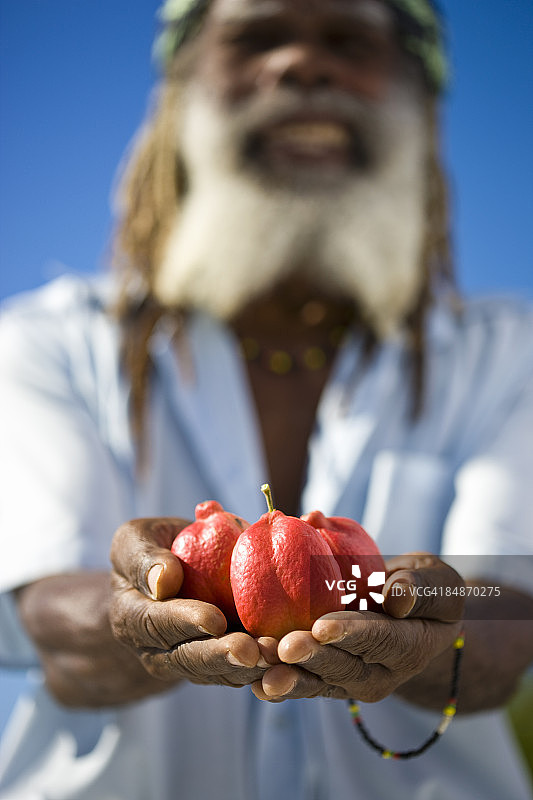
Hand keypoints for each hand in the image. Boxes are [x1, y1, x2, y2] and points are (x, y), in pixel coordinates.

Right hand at [110, 518, 277, 688]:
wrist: (163, 580)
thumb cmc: (152, 549)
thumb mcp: (135, 540)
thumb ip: (144, 557)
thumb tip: (163, 579)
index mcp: (130, 617)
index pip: (156, 622)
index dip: (185, 622)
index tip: (215, 619)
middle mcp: (154, 650)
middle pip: (187, 658)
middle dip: (221, 656)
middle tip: (253, 652)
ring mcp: (184, 663)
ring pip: (215, 673)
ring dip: (246, 669)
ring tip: (276, 656)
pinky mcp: (213, 667)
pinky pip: (235, 672)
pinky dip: (261, 668)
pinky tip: (287, 659)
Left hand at [251, 553, 463, 702]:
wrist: (412, 616)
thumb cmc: (426, 590)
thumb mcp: (438, 583)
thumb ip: (423, 590)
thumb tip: (397, 597)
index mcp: (409, 647)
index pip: (379, 639)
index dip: (351, 633)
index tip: (323, 626)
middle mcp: (379, 674)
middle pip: (343, 666)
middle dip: (312, 657)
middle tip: (284, 648)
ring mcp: (351, 681)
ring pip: (317, 681)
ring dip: (287, 675)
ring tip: (260, 667)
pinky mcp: (327, 678)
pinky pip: (303, 680)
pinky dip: (278, 679)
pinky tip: (251, 679)